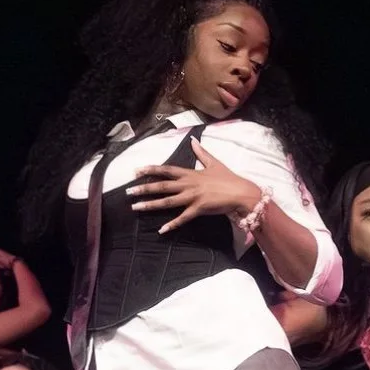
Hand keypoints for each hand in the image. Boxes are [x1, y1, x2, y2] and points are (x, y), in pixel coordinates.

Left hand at [128, 139, 261, 233]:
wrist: (241, 192)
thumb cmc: (228, 178)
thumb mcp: (214, 162)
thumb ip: (201, 152)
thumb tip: (193, 140)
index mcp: (190, 173)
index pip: (166, 170)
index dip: (151, 170)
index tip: (136, 171)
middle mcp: (189, 184)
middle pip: (162, 186)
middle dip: (144, 188)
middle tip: (128, 191)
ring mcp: (193, 197)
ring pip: (168, 201)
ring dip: (151, 204)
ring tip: (136, 207)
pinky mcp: (199, 209)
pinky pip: (183, 218)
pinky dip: (172, 224)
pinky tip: (161, 230)